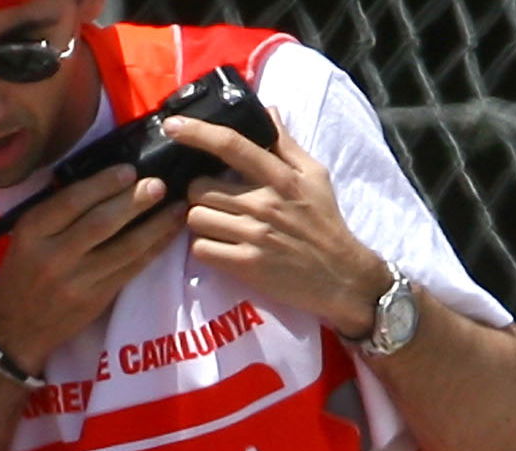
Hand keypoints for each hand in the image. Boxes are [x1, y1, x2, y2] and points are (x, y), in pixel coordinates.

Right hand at [0, 162, 182, 376]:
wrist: (15, 330)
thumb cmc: (22, 274)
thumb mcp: (25, 237)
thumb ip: (56, 214)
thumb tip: (105, 183)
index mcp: (31, 232)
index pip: (72, 202)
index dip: (104, 184)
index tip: (129, 171)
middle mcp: (53, 256)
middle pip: (100, 223)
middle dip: (134, 201)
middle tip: (159, 185)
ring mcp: (76, 281)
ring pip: (123, 248)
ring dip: (155, 226)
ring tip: (176, 207)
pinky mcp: (95, 300)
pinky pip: (131, 270)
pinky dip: (153, 250)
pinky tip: (168, 235)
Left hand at [166, 122, 393, 335]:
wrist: (341, 276)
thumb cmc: (325, 223)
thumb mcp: (315, 176)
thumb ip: (286, 144)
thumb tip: (268, 111)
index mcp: (280, 177)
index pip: (232, 146)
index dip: (198, 133)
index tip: (174, 126)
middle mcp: (264, 203)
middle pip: (200, 188)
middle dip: (199, 193)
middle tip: (213, 199)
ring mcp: (253, 236)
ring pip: (196, 218)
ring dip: (200, 221)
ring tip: (217, 224)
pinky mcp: (246, 265)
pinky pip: (202, 249)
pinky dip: (205, 248)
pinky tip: (220, 246)